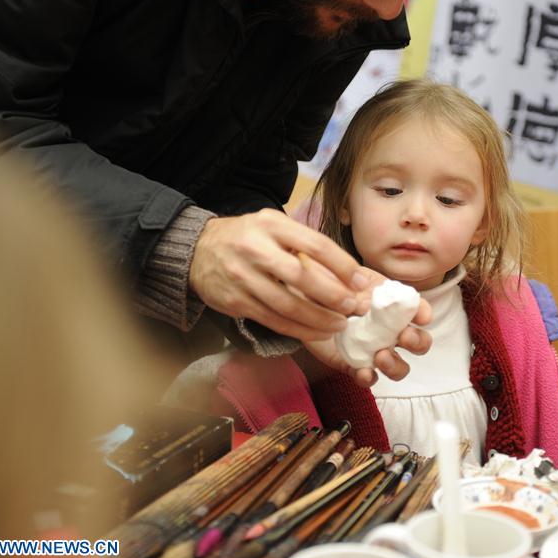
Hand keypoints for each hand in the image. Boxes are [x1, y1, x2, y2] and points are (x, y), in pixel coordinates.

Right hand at [189, 209, 367, 340]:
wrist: (197, 251)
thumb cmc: (247, 238)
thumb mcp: (272, 226)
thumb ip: (303, 242)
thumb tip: (347, 270)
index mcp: (271, 225)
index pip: (315, 244)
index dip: (342, 265)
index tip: (360, 281)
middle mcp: (255, 249)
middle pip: (301, 276)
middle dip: (333, 295)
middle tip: (353, 307)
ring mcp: (243, 277)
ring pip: (287, 305)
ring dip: (318, 319)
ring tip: (340, 324)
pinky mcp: (236, 302)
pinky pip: (273, 320)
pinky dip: (299, 330)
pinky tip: (317, 332)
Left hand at [303, 266, 432, 387]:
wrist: (300, 298)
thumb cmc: (327, 283)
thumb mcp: (344, 277)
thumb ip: (357, 289)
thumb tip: (366, 306)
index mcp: (392, 304)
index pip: (418, 310)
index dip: (424, 313)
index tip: (422, 316)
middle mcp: (388, 329)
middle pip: (418, 342)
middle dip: (418, 342)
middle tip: (404, 337)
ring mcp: (373, 349)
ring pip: (399, 366)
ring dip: (396, 365)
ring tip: (382, 357)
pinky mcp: (353, 364)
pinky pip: (367, 377)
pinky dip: (368, 378)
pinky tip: (364, 372)